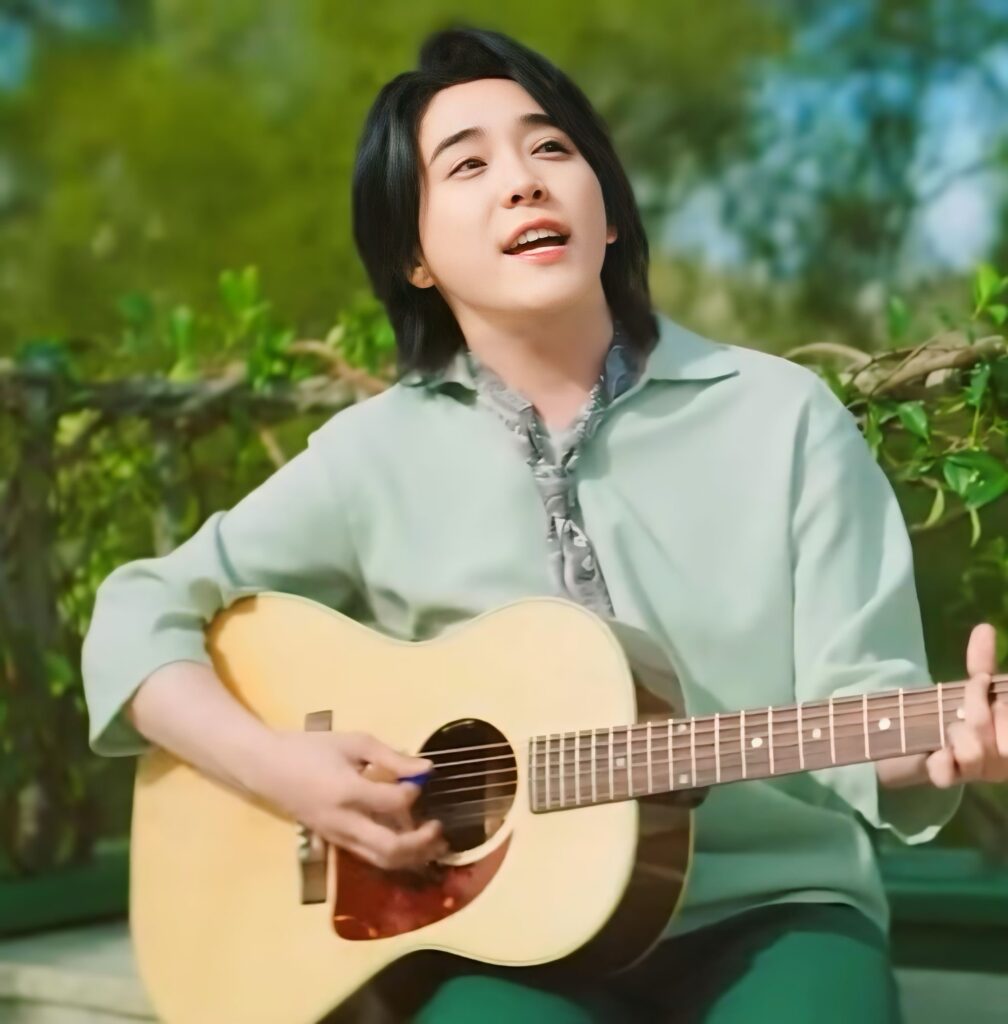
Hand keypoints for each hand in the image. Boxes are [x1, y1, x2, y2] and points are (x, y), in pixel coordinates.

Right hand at [249, 729, 447, 869]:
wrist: (267, 768)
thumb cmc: (310, 749)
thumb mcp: (353, 743)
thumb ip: (390, 757)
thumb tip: (426, 768)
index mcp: (347, 792)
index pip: (392, 802)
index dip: (414, 792)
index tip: (422, 778)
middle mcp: (344, 822)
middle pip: (389, 847)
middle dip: (421, 842)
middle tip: (440, 827)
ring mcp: (337, 837)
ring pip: (380, 860)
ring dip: (412, 856)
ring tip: (434, 843)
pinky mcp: (334, 842)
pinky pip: (368, 856)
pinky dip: (393, 854)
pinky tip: (409, 842)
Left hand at [925, 623, 1007, 787]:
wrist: (918, 737)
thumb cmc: (959, 710)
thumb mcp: (974, 688)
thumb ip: (982, 663)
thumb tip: (985, 628)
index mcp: (1006, 733)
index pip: (1006, 715)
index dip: (996, 706)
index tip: (977, 681)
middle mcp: (1004, 758)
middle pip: (997, 738)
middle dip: (976, 712)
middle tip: (962, 707)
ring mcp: (980, 771)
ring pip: (973, 753)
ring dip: (956, 734)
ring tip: (948, 728)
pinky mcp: (951, 778)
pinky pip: (947, 774)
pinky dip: (941, 763)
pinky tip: (938, 753)